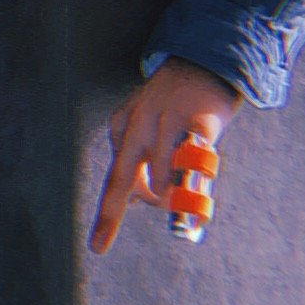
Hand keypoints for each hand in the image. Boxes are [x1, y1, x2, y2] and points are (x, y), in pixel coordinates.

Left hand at [91, 60, 236, 255]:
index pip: (117, 176)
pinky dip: (194, 185)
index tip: (98, 245)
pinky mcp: (198, 121)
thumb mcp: (148, 123)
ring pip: (161, 175)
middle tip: (99, 246)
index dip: (112, 211)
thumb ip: (144, 160)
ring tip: (183, 220)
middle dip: (110, 214)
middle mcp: (139, 123)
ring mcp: (168, 120)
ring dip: (170, 203)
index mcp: (124, 126)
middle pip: (124, 177)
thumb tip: (144, 201)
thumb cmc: (176, 101)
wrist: (206, 58)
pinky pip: (194, 159)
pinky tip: (195, 203)